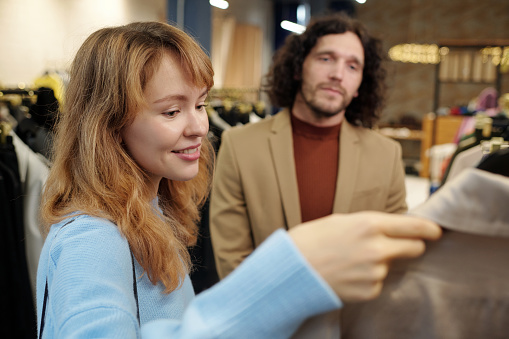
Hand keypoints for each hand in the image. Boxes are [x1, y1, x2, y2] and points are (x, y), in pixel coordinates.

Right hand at [289, 211, 440, 301]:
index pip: (414, 226)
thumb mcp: (340, 220)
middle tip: (394, 244)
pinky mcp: (369, 291)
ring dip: (380, 262)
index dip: (428, 228)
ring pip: (391, 265)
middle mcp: (377, 248)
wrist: (290, 271)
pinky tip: (348, 274)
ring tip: (351, 260)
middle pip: (414, 248)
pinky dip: (368, 278)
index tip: (436, 231)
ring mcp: (374, 273)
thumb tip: (392, 230)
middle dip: (410, 246)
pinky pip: (378, 282)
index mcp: (369, 224)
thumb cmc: (309, 241)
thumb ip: (370, 224)